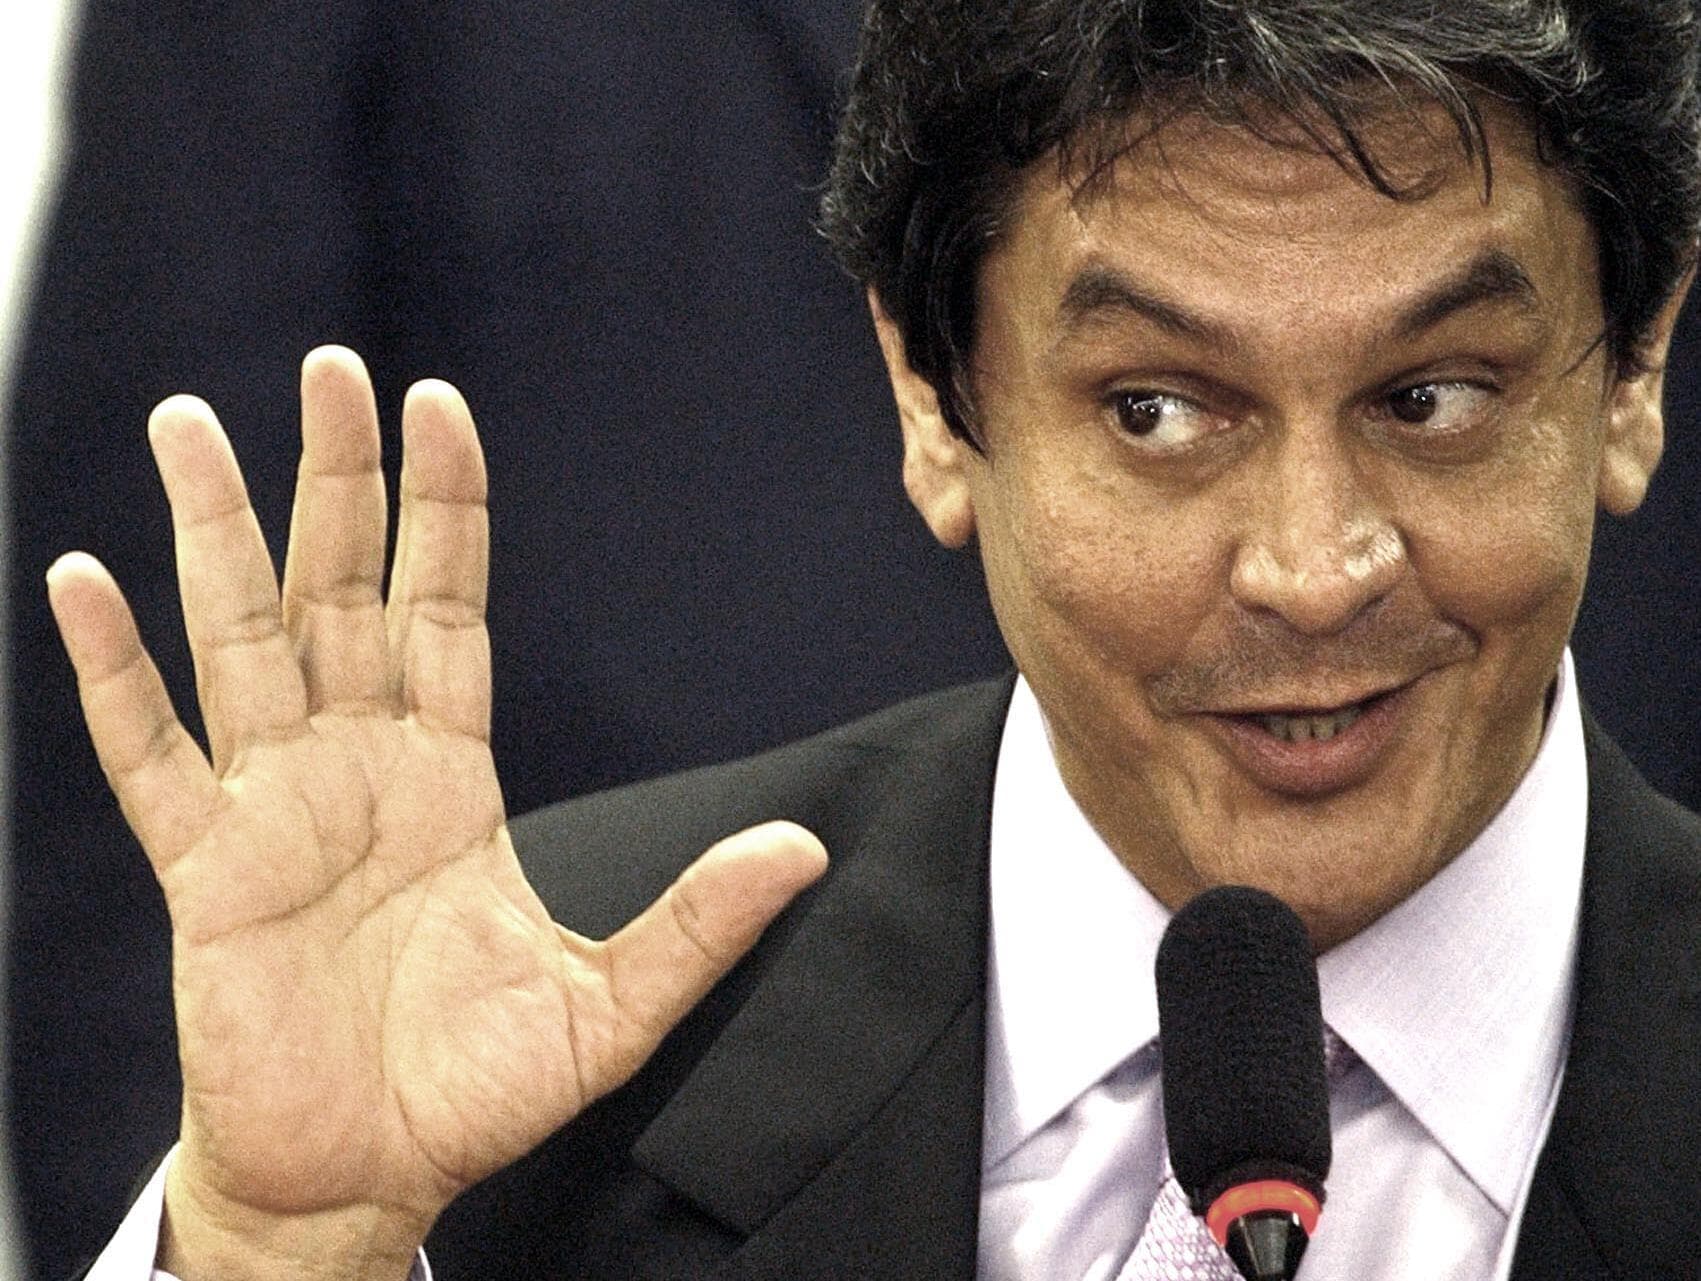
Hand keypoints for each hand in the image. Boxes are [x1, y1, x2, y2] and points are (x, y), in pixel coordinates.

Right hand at [47, 347, 826, 1279]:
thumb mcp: (613, 1003)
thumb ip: (701, 919)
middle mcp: (359, 767)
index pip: (446, 607)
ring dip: (212, 535)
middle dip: (337, 481)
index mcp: (450, 774)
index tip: (438, 405)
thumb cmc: (479, 1092)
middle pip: (343, 591)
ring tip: (186, 425)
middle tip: (328, 367)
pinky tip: (81, 582)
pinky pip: (152, 756)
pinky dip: (115, 675)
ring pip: (239, 640)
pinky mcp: (207, 873)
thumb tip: (807, 849)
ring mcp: (276, 810)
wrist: (371, 1178)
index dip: (444, 509)